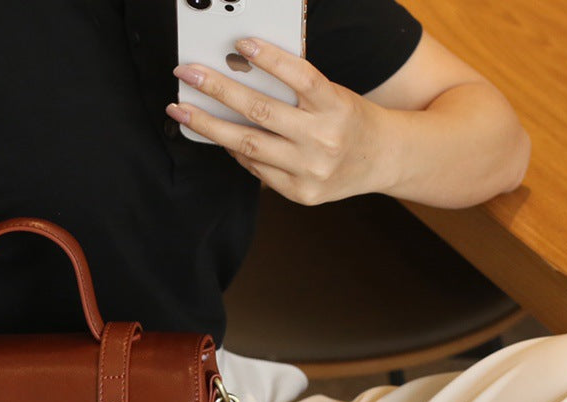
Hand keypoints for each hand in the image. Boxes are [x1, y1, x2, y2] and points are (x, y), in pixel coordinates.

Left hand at [167, 38, 388, 204]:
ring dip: (209, 126)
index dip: (270, 59)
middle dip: (218, 91)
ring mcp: (310, 169)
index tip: (240, 44)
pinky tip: (218, 137)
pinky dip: (234, 151)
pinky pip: (256, 169)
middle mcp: (323, 139)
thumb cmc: (350, 119)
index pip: (301, 77)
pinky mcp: (300, 192)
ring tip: (183, 111)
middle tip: (188, 75)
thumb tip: (241, 76)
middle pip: (261, 112)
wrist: (383, 160)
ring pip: (248, 145)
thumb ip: (295, 90)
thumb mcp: (333, 95)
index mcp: (336, 106)